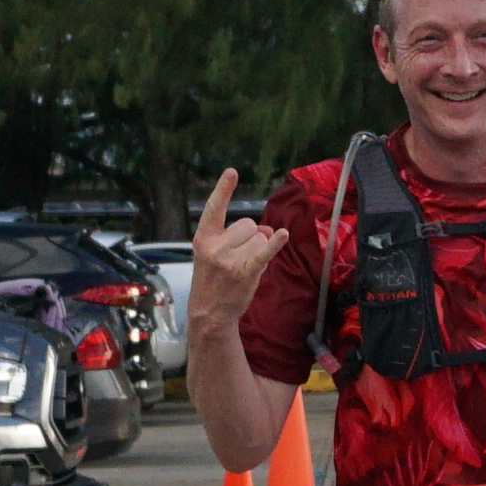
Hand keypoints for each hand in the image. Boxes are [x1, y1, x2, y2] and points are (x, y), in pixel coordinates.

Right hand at [189, 170, 286, 328]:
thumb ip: (236, 237)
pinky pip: (263, 252)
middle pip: (248, 224)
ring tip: (245, 267)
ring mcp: (229, 260)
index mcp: (203, 239)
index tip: (232, 172)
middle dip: (251, 237)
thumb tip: (267, 230)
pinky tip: (282, 235)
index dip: (223, 189)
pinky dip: (274, 244)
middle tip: (239, 258)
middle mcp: (215, 247)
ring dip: (260, 249)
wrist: (208, 314)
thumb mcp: (213, 255)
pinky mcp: (245, 273)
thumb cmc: (212, 281)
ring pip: (259, 238)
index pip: (213, 209)